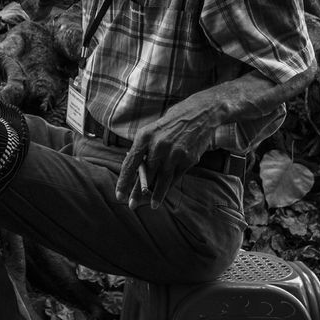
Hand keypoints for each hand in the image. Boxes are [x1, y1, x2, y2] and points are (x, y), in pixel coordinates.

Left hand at [114, 94, 217, 210]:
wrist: (201, 113)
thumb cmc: (172, 121)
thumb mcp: (152, 129)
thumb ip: (144, 147)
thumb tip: (135, 168)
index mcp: (145, 136)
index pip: (131, 163)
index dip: (124, 180)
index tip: (119, 194)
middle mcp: (158, 146)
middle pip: (146, 174)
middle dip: (137, 191)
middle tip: (131, 205)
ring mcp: (175, 153)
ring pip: (162, 179)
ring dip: (156, 194)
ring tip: (151, 206)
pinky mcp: (188, 159)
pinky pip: (176, 176)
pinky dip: (169, 185)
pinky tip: (164, 193)